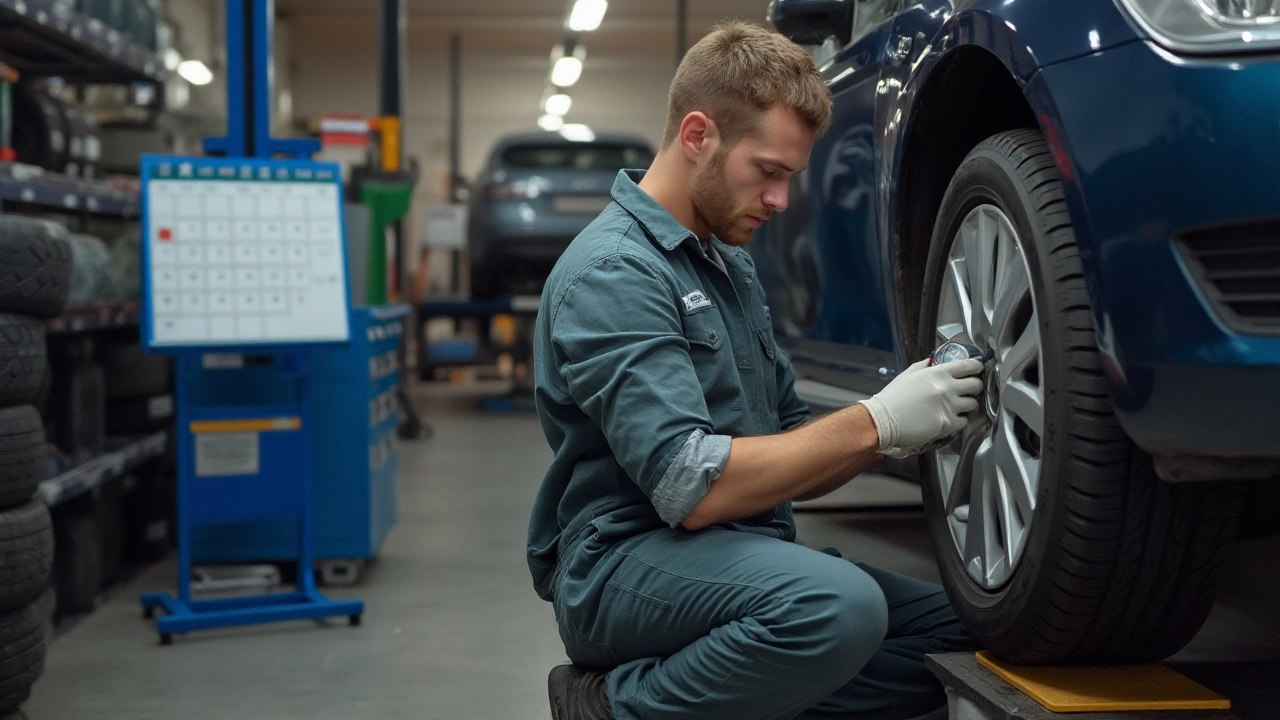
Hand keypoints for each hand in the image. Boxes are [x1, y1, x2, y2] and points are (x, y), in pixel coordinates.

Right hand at [858, 358, 983, 453]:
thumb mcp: (907, 375)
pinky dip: (959, 420)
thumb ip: (924, 366)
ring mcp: (949, 407)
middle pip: (976, 385)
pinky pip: (963, 421)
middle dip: (975, 387)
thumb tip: (933, 360)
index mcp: (938, 373)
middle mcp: (947, 388)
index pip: (969, 366)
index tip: (977, 370)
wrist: (883, 420)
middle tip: (968, 390)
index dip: (976, 367)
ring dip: (968, 405)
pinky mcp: (947, 424)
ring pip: (973, 404)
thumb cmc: (893, 398)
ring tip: (958, 406)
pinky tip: (949, 418)